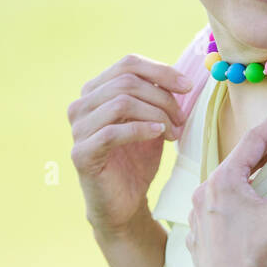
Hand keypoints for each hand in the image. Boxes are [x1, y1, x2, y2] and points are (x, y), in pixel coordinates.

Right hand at [68, 53, 191, 236]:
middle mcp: (81, 105)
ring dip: (156, 115)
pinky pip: (112, 132)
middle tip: (182, 119)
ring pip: (121, 103)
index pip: (128, 64)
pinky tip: (159, 136)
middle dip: (162, 97)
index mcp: (96, 91)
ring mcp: (78, 129)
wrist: (124, 203)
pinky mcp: (81, 153)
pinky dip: (141, 130)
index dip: (161, 71)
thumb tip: (181, 79)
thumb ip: (158, 98)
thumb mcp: (152, 122)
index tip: (188, 86)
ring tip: (173, 132)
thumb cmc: (137, 161)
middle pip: (127, 82)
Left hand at [186, 98, 266, 266]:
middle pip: (239, 161)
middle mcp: (204, 194)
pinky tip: (242, 205)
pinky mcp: (198, 240)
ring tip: (264, 165)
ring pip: (225, 185)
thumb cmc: (256, 255)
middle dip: (265, 146)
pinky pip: (217, 209)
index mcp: (223, 181)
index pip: (253, 142)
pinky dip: (234, 200)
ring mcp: (197, 218)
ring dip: (247, 173)